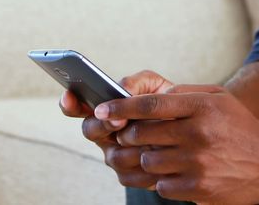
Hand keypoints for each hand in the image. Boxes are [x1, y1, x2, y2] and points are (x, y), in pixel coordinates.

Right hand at [59, 70, 174, 188]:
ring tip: (152, 140)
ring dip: (131, 148)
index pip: (78, 106)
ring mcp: (114, 155)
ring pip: (112, 156)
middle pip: (91, 130)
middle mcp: (104, 133)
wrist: (189, 128)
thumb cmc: (166, 103)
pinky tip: (160, 158)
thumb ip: (135, 82)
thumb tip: (122, 89)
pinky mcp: (128, 175)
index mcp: (105, 109)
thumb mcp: (153, 86)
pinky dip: (144, 167)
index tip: (70, 97)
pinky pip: (129, 175)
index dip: (69, 103)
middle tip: (119, 120)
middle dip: (103, 124)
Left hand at [95, 85, 258, 203]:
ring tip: (156, 154)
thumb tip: (146, 99)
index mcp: (202, 106)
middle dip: (128, 135)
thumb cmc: (241, 127)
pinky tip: (174, 172)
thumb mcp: (219, 100)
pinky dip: (162, 179)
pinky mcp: (198, 189)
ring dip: (145, 158)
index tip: (101, 109)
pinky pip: (161, 184)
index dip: (120, 107)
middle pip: (141, 133)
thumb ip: (185, 94)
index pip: (151, 104)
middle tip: (128, 135)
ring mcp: (198, 163)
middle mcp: (198, 133)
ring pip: (147, 161)